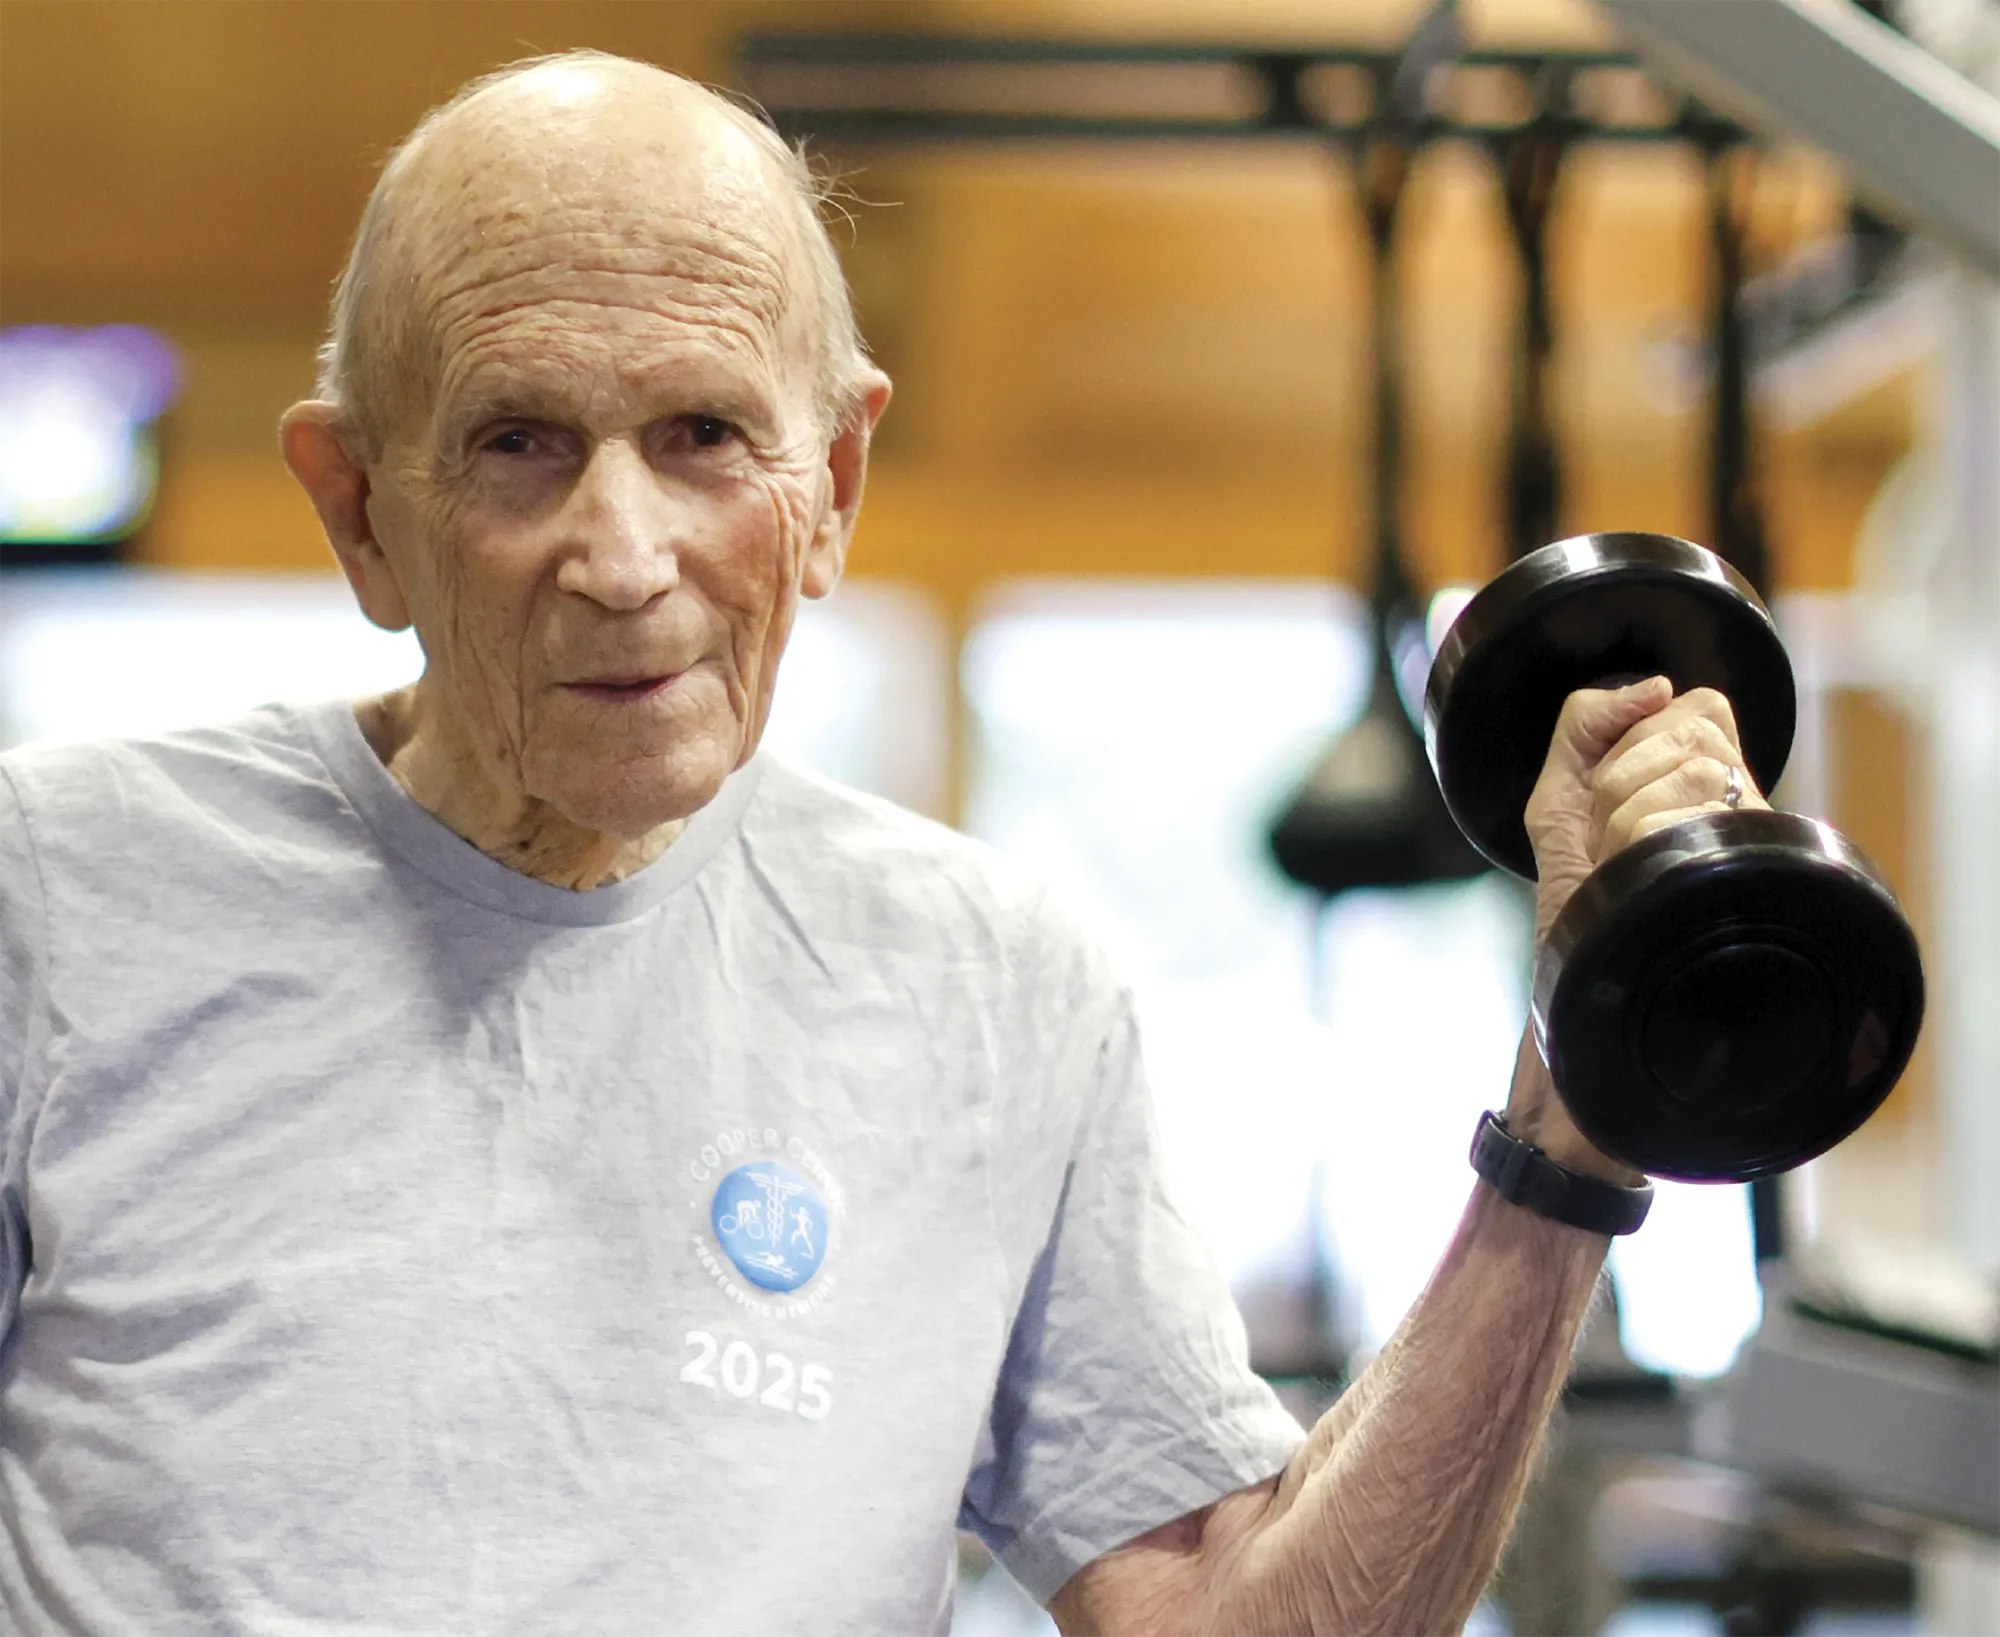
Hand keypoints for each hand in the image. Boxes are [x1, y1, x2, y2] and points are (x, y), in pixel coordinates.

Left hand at [1505, 677, 1769, 1181]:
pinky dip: (1631, 837)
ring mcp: (1747, 840)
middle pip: (1688, 722)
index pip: (1702, 703)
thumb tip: (1657, 686)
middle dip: (1618, 773)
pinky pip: (1679, 810)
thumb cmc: (1579, 900)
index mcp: (1711, 785)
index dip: (1642, 734)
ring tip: (1622, 862)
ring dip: (1620, 811)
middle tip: (1612, 837)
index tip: (1614, 792)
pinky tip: (1634, 874)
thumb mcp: (1558, 795)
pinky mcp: (1736, 872)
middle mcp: (1743, 808)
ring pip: (1686, 762)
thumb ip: (1587, 722)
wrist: (1584, 994)